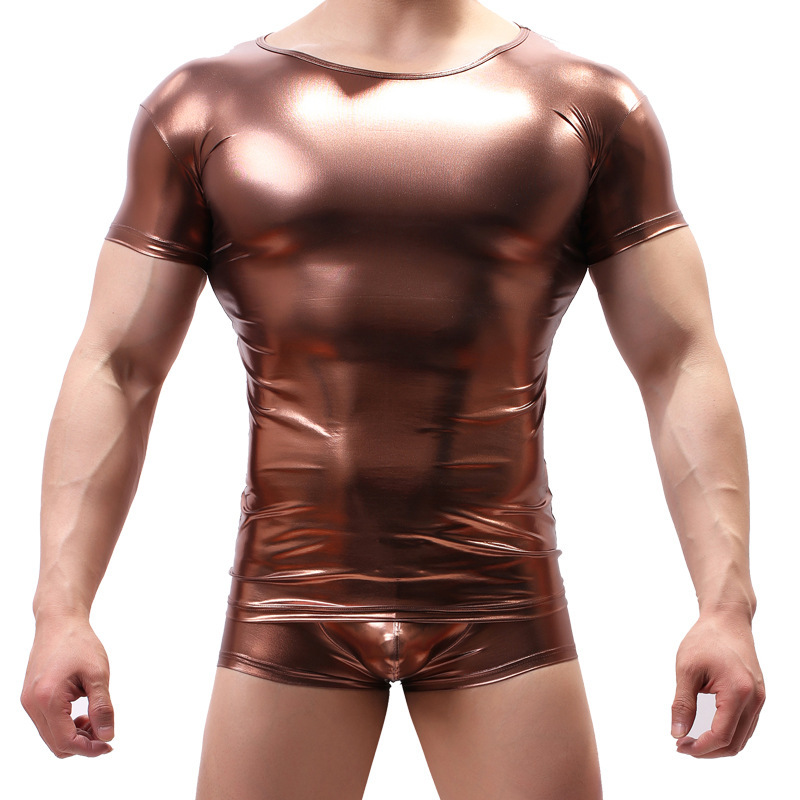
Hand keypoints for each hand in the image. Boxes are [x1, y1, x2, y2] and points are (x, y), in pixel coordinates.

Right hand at [20, 615, 114, 757]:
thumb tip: (107, 736)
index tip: (109, 744)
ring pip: (50, 736)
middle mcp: (32, 705)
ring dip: (74, 735)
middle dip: (83, 744)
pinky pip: (46, 724)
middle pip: (56, 744)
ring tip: (95, 719)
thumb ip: (102, 707)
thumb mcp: (98, 674)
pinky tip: (82, 713)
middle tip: (105, 731)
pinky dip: (65, 726)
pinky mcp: (30, 698)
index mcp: (47, 699)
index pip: (66, 742)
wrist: (59, 622)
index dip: (89, 749)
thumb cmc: (79, 643)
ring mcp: (28, 702)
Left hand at [671, 608, 764, 757]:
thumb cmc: (705, 639)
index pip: (721, 735)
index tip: (678, 745)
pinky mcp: (757, 696)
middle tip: (682, 744)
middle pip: (734, 743)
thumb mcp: (686, 670)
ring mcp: (759, 699)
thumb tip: (677, 733)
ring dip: (717, 745)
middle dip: (707, 750)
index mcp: (738, 692)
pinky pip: (745, 725)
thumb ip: (682, 704)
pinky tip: (706, 729)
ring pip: (742, 737)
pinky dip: (727, 733)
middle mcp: (754, 699)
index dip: (699, 747)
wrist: (727, 619)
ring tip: (691, 739)